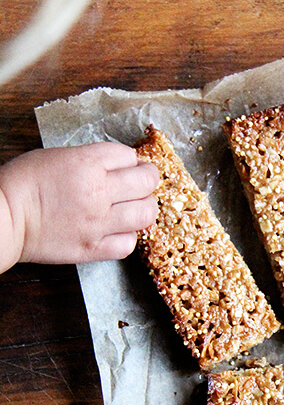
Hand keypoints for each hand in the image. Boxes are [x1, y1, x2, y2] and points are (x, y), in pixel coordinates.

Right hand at [0, 142, 158, 271]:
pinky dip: (128, 237)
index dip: (130, 160)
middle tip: (142, 183)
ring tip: (135, 207)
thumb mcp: (57, 157)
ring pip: (145, 213)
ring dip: (145, 208)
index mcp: (87, 164)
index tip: (127, 166)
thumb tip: (116, 167)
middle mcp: (98, 192)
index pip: (129, 156)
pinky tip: (118, 231)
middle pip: (146, 182)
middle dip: (148, 180)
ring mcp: (98, 222)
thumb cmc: (23, 183)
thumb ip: (91, 160)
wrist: (4, 218)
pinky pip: (128, 244)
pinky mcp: (92, 248)